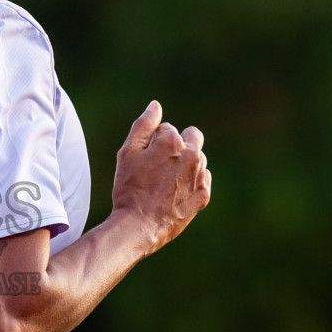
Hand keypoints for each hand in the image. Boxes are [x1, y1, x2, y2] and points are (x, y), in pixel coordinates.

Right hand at [112, 100, 211, 252]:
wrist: (138, 226)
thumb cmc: (129, 188)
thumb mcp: (127, 153)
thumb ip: (143, 125)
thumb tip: (156, 105)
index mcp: (173, 142)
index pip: (166, 129)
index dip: (152, 142)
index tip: (143, 159)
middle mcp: (193, 155)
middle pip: (192, 136)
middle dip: (178, 144)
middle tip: (159, 164)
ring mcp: (200, 177)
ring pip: (198, 158)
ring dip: (185, 164)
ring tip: (164, 182)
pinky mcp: (203, 195)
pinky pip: (202, 179)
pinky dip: (191, 182)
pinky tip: (174, 193)